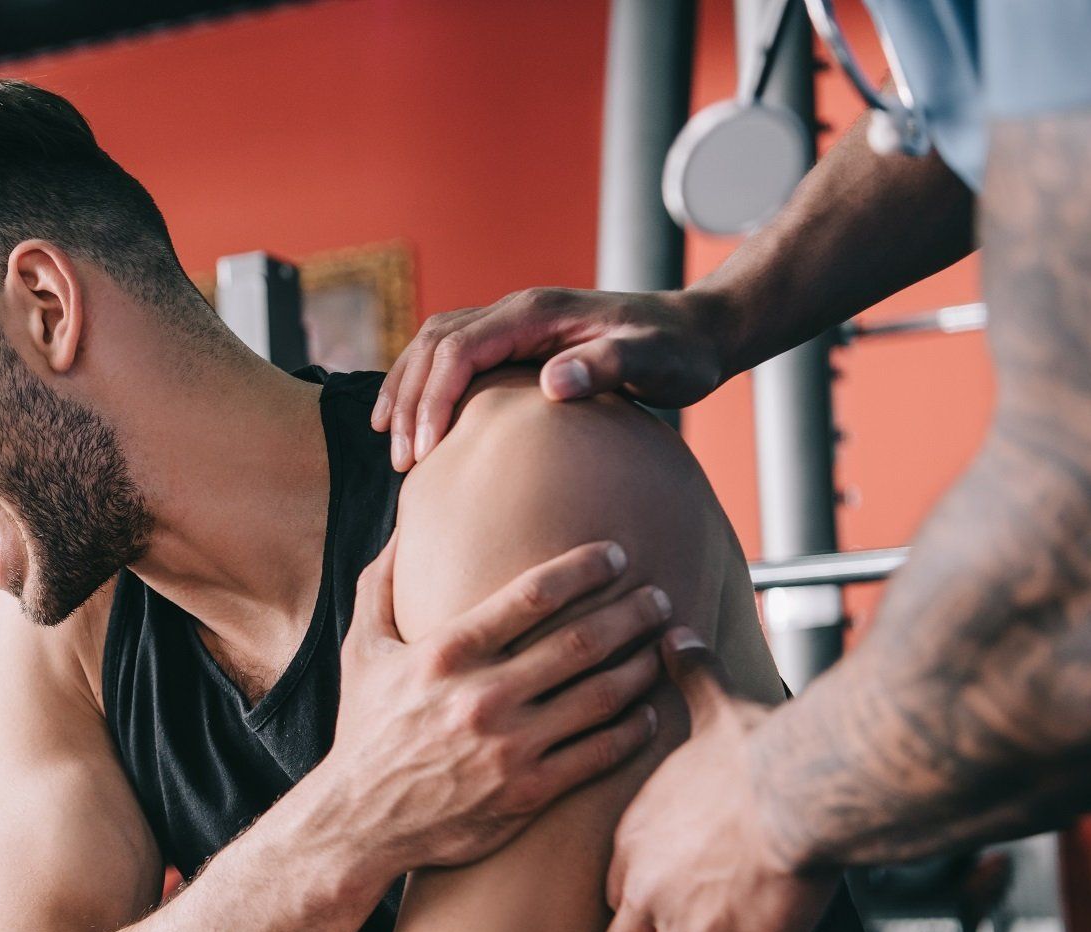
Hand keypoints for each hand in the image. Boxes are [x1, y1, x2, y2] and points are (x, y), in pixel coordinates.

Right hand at [327, 534, 669, 876]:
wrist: (358, 822)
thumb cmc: (365, 729)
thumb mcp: (361, 652)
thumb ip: (381, 586)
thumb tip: (402, 531)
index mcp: (446, 653)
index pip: (533, 594)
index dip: (585, 567)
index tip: (615, 555)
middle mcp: (482, 696)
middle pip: (583, 640)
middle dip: (633, 612)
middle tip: (658, 599)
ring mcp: (509, 747)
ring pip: (602, 695)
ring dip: (643, 665)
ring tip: (662, 647)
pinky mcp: (528, 793)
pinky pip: (600, 753)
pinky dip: (634, 728)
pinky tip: (648, 711)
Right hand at [372, 287, 734, 470]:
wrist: (698, 332)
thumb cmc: (679, 352)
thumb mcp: (655, 361)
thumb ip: (607, 366)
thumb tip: (552, 382)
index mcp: (537, 313)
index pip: (459, 349)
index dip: (434, 399)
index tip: (426, 452)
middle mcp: (517, 310)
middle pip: (434, 344)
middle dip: (409, 400)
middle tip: (401, 461)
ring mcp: (514, 323)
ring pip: (434, 345)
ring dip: (408, 390)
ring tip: (392, 442)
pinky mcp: (517, 340)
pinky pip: (453, 355)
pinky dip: (425, 384)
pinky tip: (419, 422)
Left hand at [600, 629, 837, 931]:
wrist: (799, 791)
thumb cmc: (763, 751)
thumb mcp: (714, 709)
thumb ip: (690, 680)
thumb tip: (676, 634)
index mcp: (634, 839)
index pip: (611, 892)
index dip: (632, 910)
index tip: (656, 918)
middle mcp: (643, 887)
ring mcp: (678, 927)